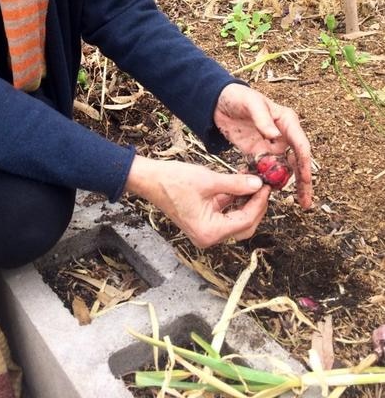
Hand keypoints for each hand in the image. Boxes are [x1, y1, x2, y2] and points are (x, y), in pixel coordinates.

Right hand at [125, 156, 269, 247]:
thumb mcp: (208, 181)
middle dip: (256, 206)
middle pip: (244, 226)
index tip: (266, 185)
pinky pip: (225, 213)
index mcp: (210, 233)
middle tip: (264, 186)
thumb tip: (258, 183)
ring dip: (246, 201)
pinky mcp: (203, 220)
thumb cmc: (173, 181)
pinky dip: (234, 199)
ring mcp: (206, 230)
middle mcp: (209, 236)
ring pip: (236, 219)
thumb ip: (236, 184)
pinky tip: (240, 183)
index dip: (258, 202)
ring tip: (254, 181)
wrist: (149, 179)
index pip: (245, 220)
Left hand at [214, 82, 312, 208]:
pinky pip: (264, 169)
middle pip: (296, 161)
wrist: (218, 101)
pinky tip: (263, 193)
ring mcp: (271, 145)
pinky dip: (265, 180)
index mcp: (287, 121)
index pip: (300, 145)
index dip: (305, 164)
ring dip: (283, 183)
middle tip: (305, 202)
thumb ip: (263, 119)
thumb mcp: (251, 104)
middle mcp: (283, 135)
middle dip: (302, 182)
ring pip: (282, 168)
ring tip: (287, 201)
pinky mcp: (257, 152)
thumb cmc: (238, 96)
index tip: (307, 180)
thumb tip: (275, 135)